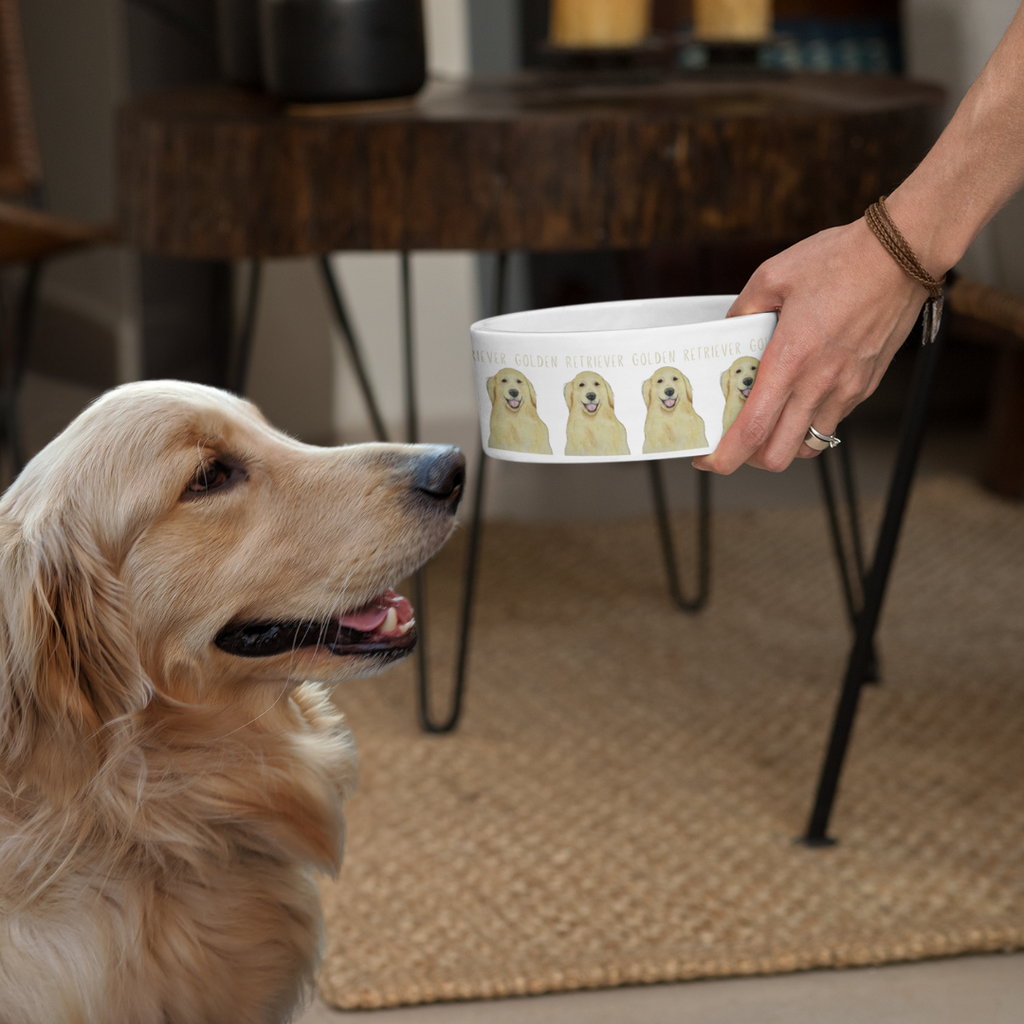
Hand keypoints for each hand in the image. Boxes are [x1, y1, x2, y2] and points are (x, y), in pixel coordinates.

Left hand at [692, 218, 927, 474]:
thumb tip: (729, 330)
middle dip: (749, 458)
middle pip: (778, 455)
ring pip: (807, 445)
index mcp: (790, 360)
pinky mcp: (865, 386)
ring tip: (768, 419)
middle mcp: (819, 384)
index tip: (705, 459)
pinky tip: (798, 395)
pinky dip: (808, 421)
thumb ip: (743, 310)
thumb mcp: (773, 275)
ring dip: (782, 442)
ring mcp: (846, 389)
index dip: (723, 457)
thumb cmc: (840, 260)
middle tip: (734, 438)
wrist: (904, 253)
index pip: (752, 431)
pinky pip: (831, 422)